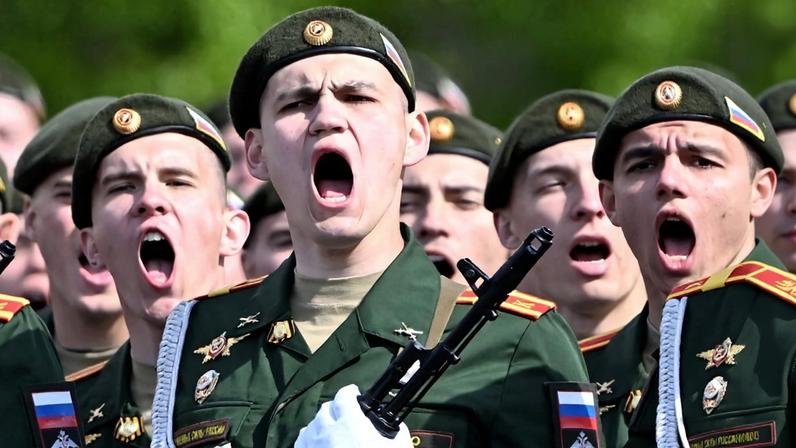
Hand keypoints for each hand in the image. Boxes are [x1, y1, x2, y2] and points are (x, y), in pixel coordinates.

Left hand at [294, 384, 412, 447]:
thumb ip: (397, 434)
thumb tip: (397, 427)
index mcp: (350, 424)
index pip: (344, 396)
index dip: (351, 392)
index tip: (355, 394)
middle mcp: (327, 431)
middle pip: (326, 409)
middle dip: (336, 408)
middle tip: (346, 414)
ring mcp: (312, 446)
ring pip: (311, 425)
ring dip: (321, 424)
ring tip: (332, 431)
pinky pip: (302, 441)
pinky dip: (310, 439)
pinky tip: (319, 444)